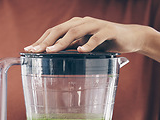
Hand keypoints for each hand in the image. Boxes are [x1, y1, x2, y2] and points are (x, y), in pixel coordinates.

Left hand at [24, 16, 149, 53]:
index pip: (53, 31)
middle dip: (46, 40)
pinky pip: (97, 37)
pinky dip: (88, 44)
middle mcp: (83, 22)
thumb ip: (70, 48)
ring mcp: (96, 25)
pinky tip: (81, 51)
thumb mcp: (83, 46)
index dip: (41, 40)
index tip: (28, 50)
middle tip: (36, 51)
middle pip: (60, 29)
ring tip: (52, 51)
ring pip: (76, 31)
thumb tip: (51, 57)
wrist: (130, 37)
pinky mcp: (109, 31)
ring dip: (62, 42)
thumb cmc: (104, 43)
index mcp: (75, 25)